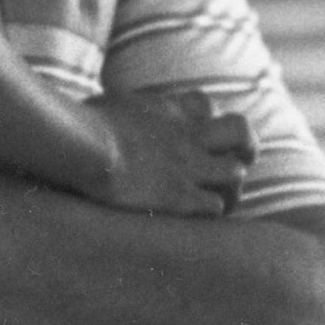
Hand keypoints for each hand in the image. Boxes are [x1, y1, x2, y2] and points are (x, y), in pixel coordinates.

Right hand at [89, 89, 256, 214]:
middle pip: (241, 131)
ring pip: (236, 174)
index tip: (196, 136)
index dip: (208, 120)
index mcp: (169, 110)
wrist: (86, 146)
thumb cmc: (80, 126)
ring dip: (229, 187)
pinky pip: (217, 207)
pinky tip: (195, 218)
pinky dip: (211, 212)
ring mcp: (190, 167)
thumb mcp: (105, 107)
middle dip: (245, 147)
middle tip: (236, 163)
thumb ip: (119, 114)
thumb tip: (101, 118)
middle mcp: (188, 136)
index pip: (207, 105)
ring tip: (216, 199)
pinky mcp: (183, 199)